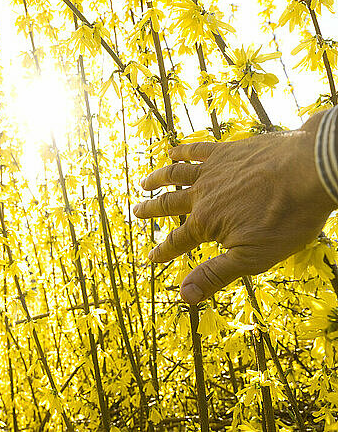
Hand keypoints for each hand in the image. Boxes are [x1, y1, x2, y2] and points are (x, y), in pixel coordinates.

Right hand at [134, 111, 336, 303]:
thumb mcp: (252, 258)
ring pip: (176, 174)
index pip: (177, 240)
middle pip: (169, 203)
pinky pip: (197, 150)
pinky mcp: (228, 151)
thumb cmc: (286, 218)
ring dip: (158, 179)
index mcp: (205, 223)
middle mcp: (202, 195)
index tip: (150, 258)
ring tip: (145, 182)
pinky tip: (173, 152)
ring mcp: (214, 170)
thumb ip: (215, 274)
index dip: (163, 251)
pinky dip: (181, 151)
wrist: (311, 171)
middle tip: (136, 210)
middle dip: (151, 210)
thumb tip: (183, 296)